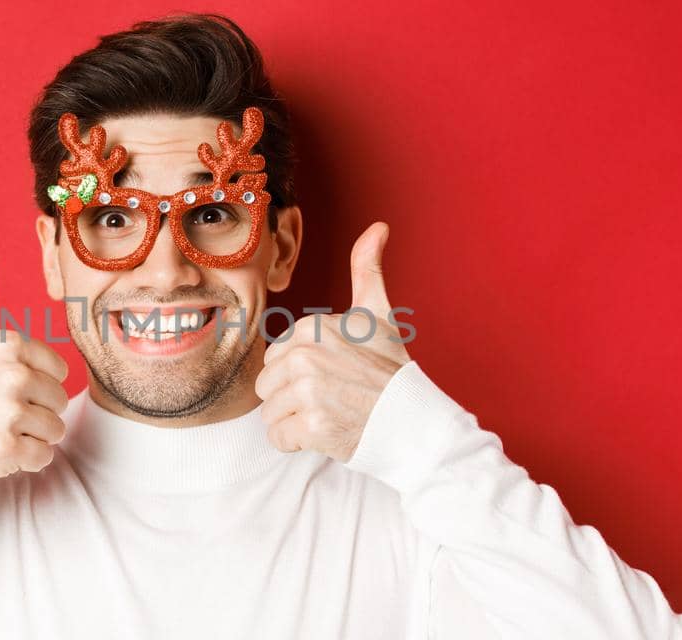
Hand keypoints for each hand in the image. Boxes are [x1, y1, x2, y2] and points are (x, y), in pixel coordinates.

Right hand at [0, 238, 70, 483]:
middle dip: (34, 410)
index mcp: (7, 343)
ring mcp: (9, 413)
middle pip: (58, 399)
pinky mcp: (7, 449)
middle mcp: (11, 374)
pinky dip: (24, 460)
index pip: (57, 370)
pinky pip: (43, 457)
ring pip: (54, 429)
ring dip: (30, 436)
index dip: (33, 381)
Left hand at [254, 222, 410, 461]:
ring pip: (269, 413)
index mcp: (312, 327)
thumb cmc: (392, 369)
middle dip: (292, 398)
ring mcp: (308, 391)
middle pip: (267, 385)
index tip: (334, 375)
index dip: (301, 373)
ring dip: (294, 422)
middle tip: (332, 398)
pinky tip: (325, 434)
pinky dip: (297, 443)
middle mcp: (306, 355)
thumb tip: (379, 227)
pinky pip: (277, 438)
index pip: (275, 359)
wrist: (415, 420)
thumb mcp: (379, 314)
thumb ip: (368, 269)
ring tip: (329, 415)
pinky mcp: (311, 427)